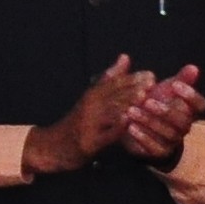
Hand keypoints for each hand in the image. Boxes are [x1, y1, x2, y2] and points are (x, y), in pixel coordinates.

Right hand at [24, 55, 153, 174]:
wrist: (54, 146)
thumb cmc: (81, 121)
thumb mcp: (94, 97)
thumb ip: (111, 79)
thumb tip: (125, 57)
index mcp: (94, 94)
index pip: (114, 83)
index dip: (133, 78)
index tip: (151, 75)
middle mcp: (90, 106)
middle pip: (113, 95)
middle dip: (132, 88)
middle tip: (151, 83)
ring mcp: (89, 124)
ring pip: (109, 112)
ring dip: (126, 103)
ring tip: (143, 97)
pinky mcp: (88, 142)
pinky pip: (104, 134)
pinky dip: (115, 128)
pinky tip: (127, 122)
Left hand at [119, 64, 204, 162]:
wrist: (144, 132)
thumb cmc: (157, 106)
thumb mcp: (167, 91)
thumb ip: (180, 79)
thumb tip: (194, 67)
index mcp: (189, 111)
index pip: (200, 105)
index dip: (190, 95)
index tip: (175, 84)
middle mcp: (184, 127)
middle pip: (183, 120)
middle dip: (165, 110)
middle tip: (146, 100)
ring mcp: (173, 141)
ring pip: (168, 133)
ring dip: (149, 122)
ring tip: (131, 111)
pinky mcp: (160, 152)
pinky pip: (155, 147)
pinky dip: (142, 137)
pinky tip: (129, 126)